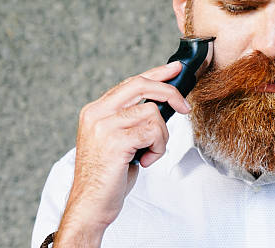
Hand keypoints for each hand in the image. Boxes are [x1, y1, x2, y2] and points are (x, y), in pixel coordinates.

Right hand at [54, 62, 190, 246]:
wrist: (90, 205)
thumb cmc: (107, 176)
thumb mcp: (117, 139)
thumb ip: (131, 119)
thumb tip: (163, 103)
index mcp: (95, 110)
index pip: (131, 82)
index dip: (156, 73)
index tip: (175, 69)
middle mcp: (97, 113)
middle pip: (142, 85)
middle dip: (170, 93)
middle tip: (185, 107)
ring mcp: (104, 126)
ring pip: (153, 113)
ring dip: (161, 137)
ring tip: (148, 154)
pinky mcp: (116, 141)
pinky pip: (153, 132)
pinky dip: (157, 149)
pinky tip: (144, 161)